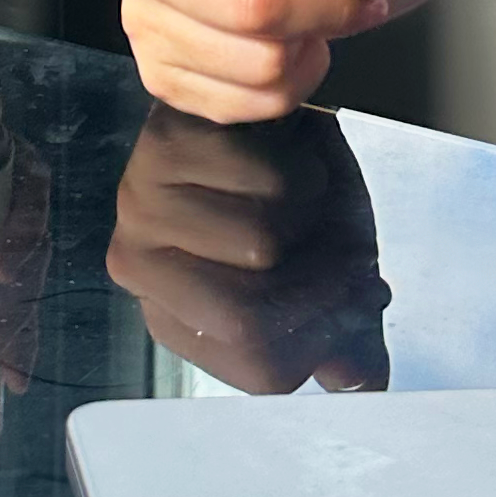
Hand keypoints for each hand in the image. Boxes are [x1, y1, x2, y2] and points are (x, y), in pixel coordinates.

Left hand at [108, 103, 391, 391]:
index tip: (349, 297)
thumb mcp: (326, 277)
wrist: (280, 117)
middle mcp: (138, 270)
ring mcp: (141, 205)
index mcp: (172, 318)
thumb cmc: (295, 199)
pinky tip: (282, 150)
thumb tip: (357, 379)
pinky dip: (301, 162)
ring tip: (297, 190)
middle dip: (324, 285)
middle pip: (249, 322)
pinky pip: (267, 178)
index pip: (261, 370)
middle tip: (340, 246)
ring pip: (264, 243)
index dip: (324, 338)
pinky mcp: (164, 144)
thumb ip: (343, 334)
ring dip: (310, 212)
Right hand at [114, 0, 408, 120]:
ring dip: (313, 48)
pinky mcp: (162, 77)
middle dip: (331, 12)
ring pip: (262, 64)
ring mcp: (146, 22)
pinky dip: (293, 82)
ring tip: (317, 18)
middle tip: (357, 0)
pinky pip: (254, 104)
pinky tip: (290, 45)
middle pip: (258, 7)